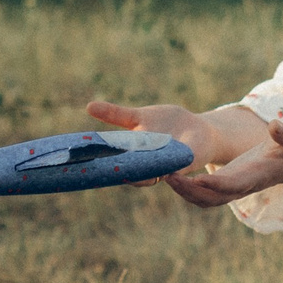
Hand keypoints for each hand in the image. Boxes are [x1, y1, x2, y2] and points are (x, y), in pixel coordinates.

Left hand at [86, 100, 227, 165]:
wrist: (200, 133)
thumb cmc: (195, 151)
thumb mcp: (189, 158)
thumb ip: (181, 164)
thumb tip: (170, 173)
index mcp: (151, 167)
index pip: (134, 174)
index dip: (124, 174)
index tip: (115, 173)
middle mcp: (141, 154)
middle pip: (119, 158)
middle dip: (103, 160)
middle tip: (86, 158)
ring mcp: (138, 138)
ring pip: (116, 139)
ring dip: (100, 140)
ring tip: (82, 140)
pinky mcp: (138, 120)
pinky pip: (122, 116)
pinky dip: (107, 111)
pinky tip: (92, 107)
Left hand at [165, 120, 282, 209]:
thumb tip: (275, 124)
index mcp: (257, 177)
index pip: (233, 185)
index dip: (214, 184)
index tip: (196, 179)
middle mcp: (244, 187)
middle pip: (213, 198)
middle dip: (190, 191)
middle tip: (169, 177)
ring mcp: (235, 187)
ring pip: (206, 199)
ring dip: (185, 191)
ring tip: (165, 176)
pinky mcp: (229, 182)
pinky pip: (205, 191)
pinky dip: (189, 188)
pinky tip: (175, 173)